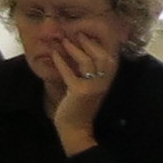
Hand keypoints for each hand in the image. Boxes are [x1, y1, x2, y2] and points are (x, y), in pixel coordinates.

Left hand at [34, 29, 116, 152]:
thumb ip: (87, 72)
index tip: (85, 34)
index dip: (97, 44)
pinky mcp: (79, 92)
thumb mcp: (89, 87)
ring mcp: (93, 87)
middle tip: (76, 33)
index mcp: (108, 80)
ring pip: (87, 62)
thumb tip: (79, 52)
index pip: (108, 57)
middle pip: (100, 55)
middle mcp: (104, 82)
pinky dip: (61, 63)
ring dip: (74, 49)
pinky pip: (70, 73)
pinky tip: (54, 55)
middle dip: (88, 42)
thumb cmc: (80, 107)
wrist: (77, 129)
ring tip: (63, 41)